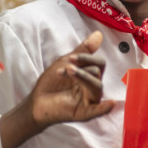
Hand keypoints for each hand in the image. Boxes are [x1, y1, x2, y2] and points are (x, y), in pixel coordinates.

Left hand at [0, 31, 114, 147]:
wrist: (36, 100)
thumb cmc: (51, 83)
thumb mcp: (65, 63)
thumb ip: (83, 51)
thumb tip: (98, 34)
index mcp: (90, 75)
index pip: (99, 63)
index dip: (87, 58)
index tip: (71, 57)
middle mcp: (92, 87)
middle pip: (97, 73)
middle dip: (80, 68)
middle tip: (65, 68)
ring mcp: (89, 100)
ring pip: (97, 86)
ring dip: (83, 77)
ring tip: (68, 72)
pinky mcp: (84, 113)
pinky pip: (98, 110)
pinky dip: (104, 108)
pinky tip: (110, 104)